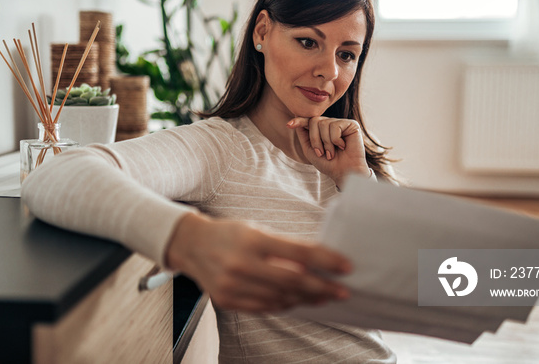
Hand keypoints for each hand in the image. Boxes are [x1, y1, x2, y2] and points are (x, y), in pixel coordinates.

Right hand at [166, 212, 351, 312]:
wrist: (191, 246)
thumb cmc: (230, 234)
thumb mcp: (256, 230)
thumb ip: (284, 247)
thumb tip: (317, 262)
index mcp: (252, 239)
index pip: (299, 252)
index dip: (326, 260)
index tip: (346, 266)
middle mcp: (241, 264)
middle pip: (293, 280)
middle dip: (323, 287)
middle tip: (342, 290)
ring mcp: (232, 285)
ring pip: (280, 298)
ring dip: (307, 298)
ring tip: (324, 296)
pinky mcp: (227, 301)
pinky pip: (264, 308)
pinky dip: (285, 305)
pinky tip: (298, 301)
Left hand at [287, 116, 369, 187]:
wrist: (344, 173)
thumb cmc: (328, 164)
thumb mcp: (310, 150)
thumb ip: (304, 135)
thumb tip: (296, 118)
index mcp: (322, 130)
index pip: (309, 121)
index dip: (299, 121)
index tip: (289, 125)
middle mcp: (332, 124)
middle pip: (314, 121)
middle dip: (315, 139)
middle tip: (321, 153)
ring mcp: (342, 123)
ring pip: (324, 124)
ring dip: (326, 143)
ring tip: (332, 153)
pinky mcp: (351, 124)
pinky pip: (335, 126)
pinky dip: (336, 140)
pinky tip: (343, 147)